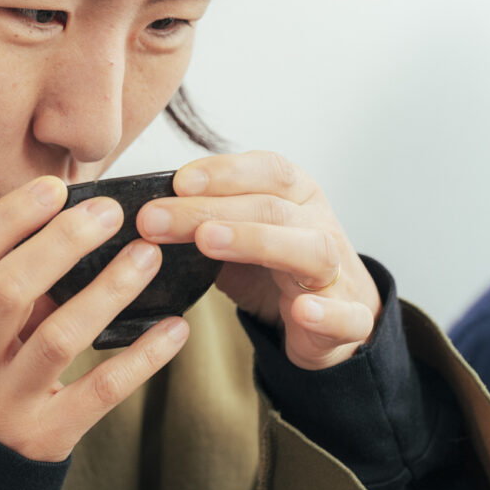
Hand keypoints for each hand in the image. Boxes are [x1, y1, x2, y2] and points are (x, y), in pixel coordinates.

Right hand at [0, 176, 189, 461]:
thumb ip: (2, 296)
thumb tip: (68, 231)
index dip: (7, 219)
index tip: (53, 187)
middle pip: (9, 289)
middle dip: (63, 242)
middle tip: (110, 212)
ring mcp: (3, 404)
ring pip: (59, 337)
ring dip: (108, 289)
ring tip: (148, 256)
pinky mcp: (45, 439)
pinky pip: (101, 391)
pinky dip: (142, 356)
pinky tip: (174, 327)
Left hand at [133, 151, 380, 370]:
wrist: (326, 319)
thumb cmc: (272, 268)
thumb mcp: (233, 236)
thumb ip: (199, 220)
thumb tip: (139, 212)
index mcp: (295, 196)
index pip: (267, 170)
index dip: (223, 171)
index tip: (176, 181)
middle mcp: (318, 225)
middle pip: (270, 208)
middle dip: (208, 210)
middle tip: (153, 219)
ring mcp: (337, 272)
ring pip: (310, 249)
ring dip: (256, 241)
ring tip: (208, 241)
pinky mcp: (349, 319)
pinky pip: (347, 315)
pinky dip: (327, 312)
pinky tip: (303, 310)